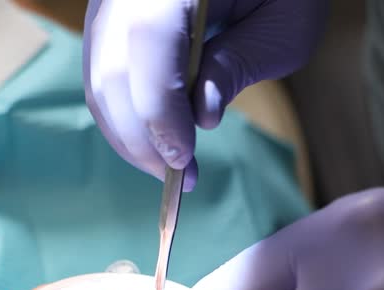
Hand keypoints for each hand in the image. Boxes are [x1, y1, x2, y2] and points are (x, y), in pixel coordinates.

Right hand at [83, 0, 327, 188]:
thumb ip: (240, 63)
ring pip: (99, 75)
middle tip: (180, 177)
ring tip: (171, 166)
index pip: (149, 40)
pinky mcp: (110, 18)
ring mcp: (113, 0)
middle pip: (112, 66)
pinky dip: (125, 115)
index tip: (186, 160)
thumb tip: (200, 116)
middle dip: (142, 135)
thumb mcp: (284, 23)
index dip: (160, 109)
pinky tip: (159, 140)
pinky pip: (102, 72)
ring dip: (130, 133)